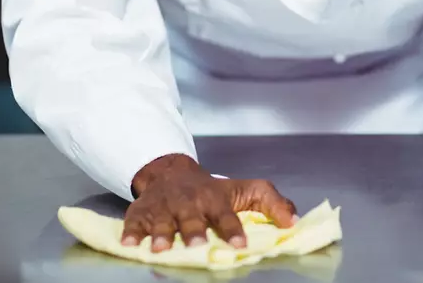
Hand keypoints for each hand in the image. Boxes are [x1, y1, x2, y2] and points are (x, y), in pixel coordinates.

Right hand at [123, 154, 298, 252]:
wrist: (172, 173)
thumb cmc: (213, 189)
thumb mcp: (246, 190)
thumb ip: (272, 203)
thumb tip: (294, 222)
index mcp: (215, 199)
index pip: (227, 216)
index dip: (233, 229)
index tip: (240, 244)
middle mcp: (189, 203)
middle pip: (192, 219)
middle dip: (193, 232)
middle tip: (196, 245)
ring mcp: (163, 207)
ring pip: (162, 221)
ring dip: (161, 234)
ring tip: (160, 249)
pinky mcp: (141, 212)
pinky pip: (133, 223)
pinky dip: (130, 233)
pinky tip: (128, 244)